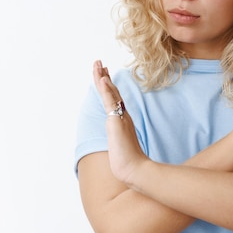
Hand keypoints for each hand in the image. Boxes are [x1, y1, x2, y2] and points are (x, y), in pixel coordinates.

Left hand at [93, 60, 146, 182]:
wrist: (134, 169)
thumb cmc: (130, 162)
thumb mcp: (122, 147)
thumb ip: (122, 140)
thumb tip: (120, 142)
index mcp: (122, 120)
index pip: (114, 99)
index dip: (109, 86)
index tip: (104, 74)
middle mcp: (122, 115)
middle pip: (112, 92)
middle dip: (104, 76)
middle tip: (99, 63)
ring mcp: (120, 117)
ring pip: (110, 93)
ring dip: (102, 77)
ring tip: (97, 64)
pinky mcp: (117, 121)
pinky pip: (110, 102)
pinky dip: (106, 90)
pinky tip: (102, 79)